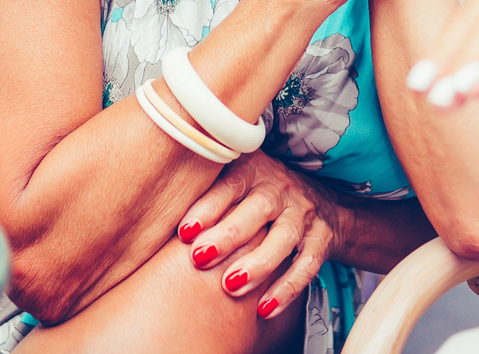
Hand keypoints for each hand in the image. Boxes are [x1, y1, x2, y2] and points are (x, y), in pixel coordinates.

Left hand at [176, 153, 346, 320]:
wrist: (320, 200)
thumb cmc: (260, 193)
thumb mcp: (237, 180)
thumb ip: (207, 193)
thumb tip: (157, 216)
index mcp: (254, 170)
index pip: (229, 186)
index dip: (207, 208)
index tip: (184, 232)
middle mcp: (280, 189)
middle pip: (256, 210)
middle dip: (228, 235)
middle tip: (200, 258)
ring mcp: (303, 214)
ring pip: (283, 238)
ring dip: (258, 263)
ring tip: (231, 286)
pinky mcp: (321, 239)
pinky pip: (307, 265)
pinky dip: (287, 288)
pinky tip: (265, 309)